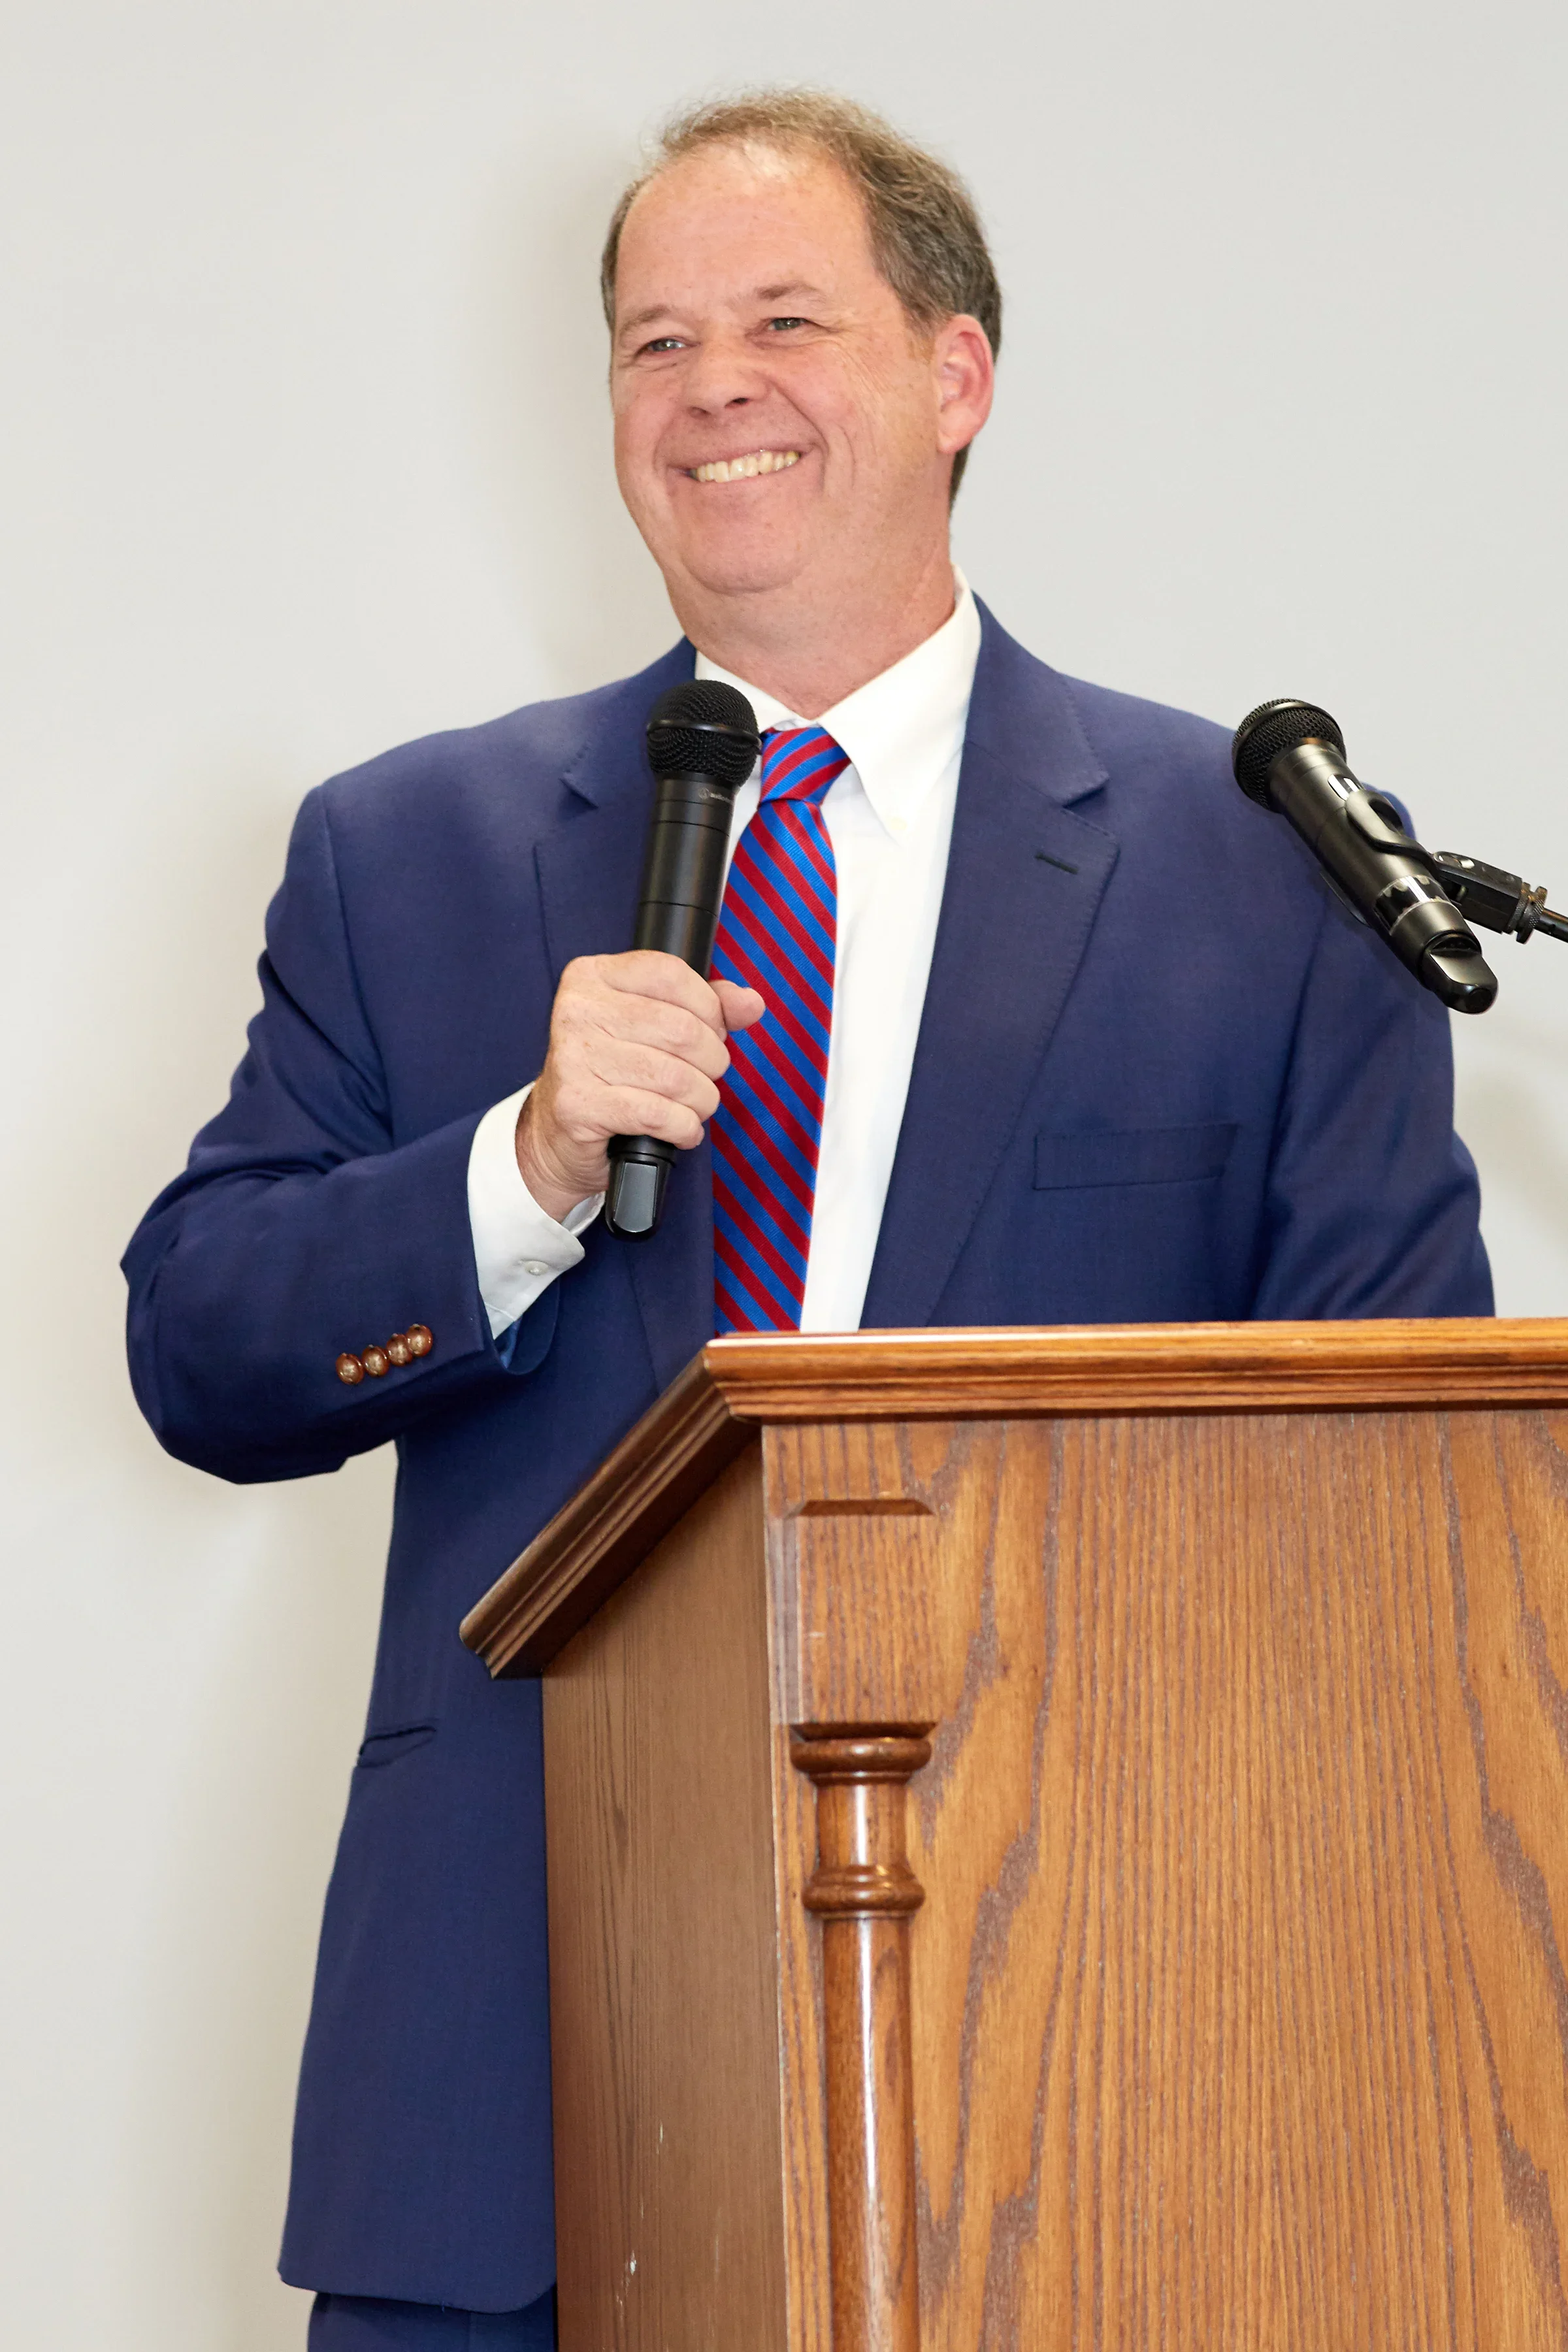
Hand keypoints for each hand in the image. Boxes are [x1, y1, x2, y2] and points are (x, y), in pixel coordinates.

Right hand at [515, 952, 763, 1222]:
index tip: (712, 1032)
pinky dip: (683, 1127)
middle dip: (711, 1061)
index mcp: (593, 976)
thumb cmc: (612, 1073)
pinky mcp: (578, 1104)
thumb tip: (751, 1003)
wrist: (558, 1133)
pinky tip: (681, 1129)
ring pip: (674, 1077)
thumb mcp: (655, 1025)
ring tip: (695, 1107)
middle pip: (681, 1029)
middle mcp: (577, 1010)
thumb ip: (708, 1007)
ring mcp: (573, 1057)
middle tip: (705, 1077)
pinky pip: (658, 1114)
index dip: (708, 1008)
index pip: (671, 975)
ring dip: (701, 1100)